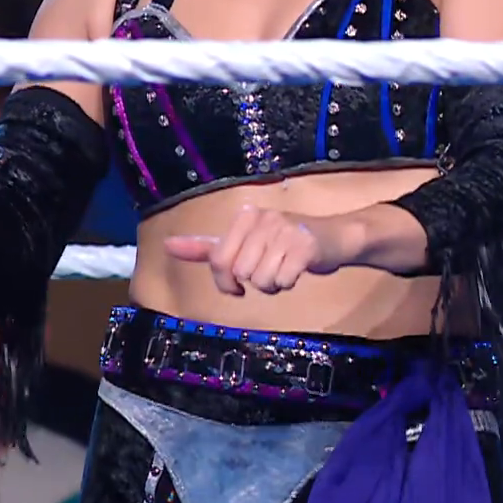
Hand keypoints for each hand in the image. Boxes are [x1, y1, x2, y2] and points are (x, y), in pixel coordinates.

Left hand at [165, 206, 357, 295]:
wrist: (335, 237)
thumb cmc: (286, 242)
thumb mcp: (244, 242)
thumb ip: (207, 247)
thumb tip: (167, 245)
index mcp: (244, 216)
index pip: (218, 259)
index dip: (225, 282)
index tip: (236, 286)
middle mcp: (262, 218)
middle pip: (240, 273)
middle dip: (254, 283)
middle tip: (269, 273)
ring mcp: (284, 230)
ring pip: (261, 280)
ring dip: (273, 285)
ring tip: (284, 270)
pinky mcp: (304, 245)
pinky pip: (283, 280)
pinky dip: (288, 284)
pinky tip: (297, 271)